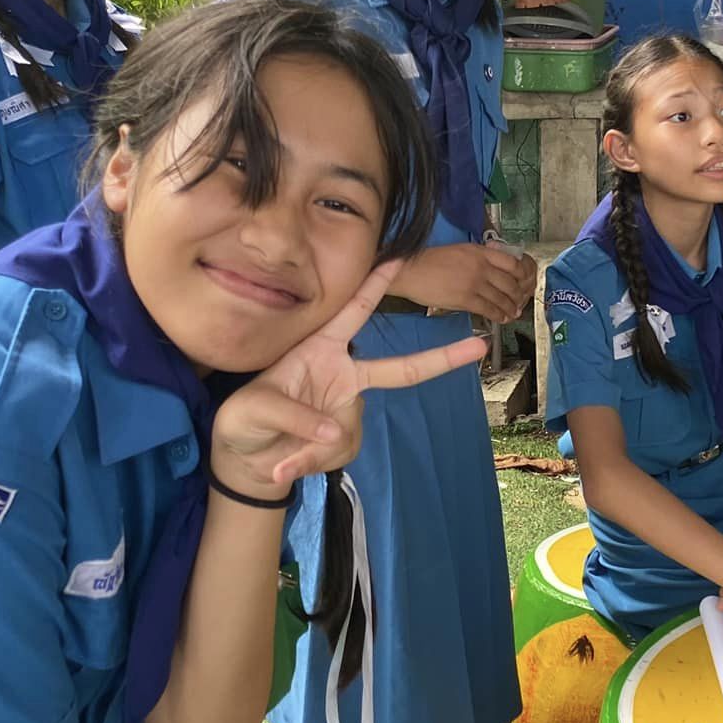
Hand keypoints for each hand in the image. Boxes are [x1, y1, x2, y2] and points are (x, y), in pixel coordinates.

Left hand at [210, 260, 486, 493]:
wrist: (243, 459)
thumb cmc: (244, 419)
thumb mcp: (255, 409)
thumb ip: (295, 418)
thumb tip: (337, 432)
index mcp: (319, 350)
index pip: (352, 313)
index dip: (375, 286)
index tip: (399, 256)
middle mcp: (342, 376)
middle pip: (400, 369)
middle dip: (441, 358)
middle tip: (479, 346)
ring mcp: (347, 411)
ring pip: (348, 432)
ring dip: (312, 449)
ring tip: (276, 455)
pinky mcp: (344, 441)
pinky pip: (339, 454)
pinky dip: (307, 464)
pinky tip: (283, 466)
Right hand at [391, 242, 535, 322]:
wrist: (410, 271)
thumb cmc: (429, 261)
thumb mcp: (459, 251)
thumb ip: (478, 258)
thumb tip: (492, 270)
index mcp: (480, 252)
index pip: (512, 262)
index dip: (522, 275)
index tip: (523, 283)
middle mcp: (481, 266)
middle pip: (510, 282)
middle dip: (518, 295)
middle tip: (519, 302)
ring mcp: (474, 282)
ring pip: (501, 297)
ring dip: (510, 307)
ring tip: (512, 313)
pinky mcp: (465, 299)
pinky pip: (489, 309)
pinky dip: (498, 315)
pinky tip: (501, 319)